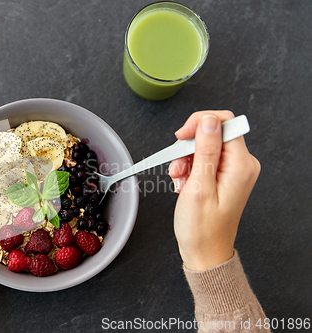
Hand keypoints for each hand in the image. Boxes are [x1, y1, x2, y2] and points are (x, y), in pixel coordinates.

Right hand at [169, 111, 259, 270]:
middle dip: (189, 146)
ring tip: (180, 179)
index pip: (224, 122)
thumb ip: (205, 150)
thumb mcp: (199, 187)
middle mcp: (242, 164)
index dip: (199, 124)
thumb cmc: (202, 228)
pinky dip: (189, 166)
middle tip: (178, 166)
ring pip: (205, 145)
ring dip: (186, 158)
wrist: (204, 251)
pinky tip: (184, 182)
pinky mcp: (224, 175)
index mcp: (241, 165)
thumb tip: (209, 121)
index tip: (182, 137)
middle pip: (213, 132)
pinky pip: (204, 157)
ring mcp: (233, 170)